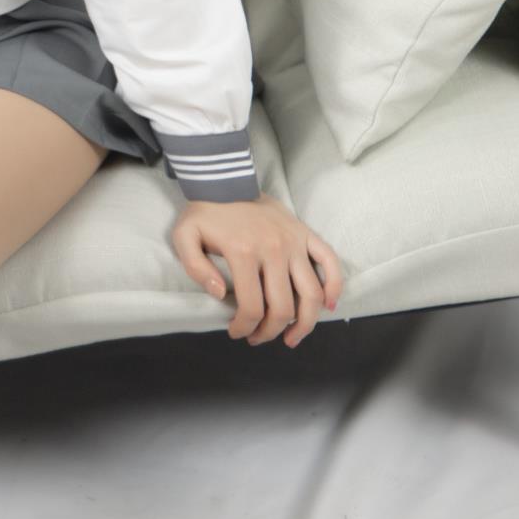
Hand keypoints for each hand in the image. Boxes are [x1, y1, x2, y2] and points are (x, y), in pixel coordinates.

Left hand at [171, 194, 343, 346]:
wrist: (225, 180)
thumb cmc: (204, 213)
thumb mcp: (185, 238)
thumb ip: (196, 269)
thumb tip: (219, 294)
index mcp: (244, 254)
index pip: (251, 308)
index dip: (244, 328)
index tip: (236, 333)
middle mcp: (274, 250)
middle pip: (283, 308)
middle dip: (270, 332)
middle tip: (258, 338)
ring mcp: (294, 242)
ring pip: (311, 294)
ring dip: (304, 323)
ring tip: (292, 338)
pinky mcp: (306, 234)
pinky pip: (329, 262)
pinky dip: (333, 285)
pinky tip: (327, 305)